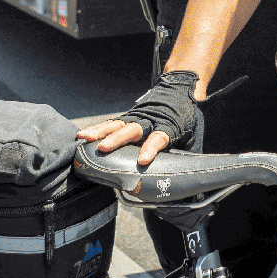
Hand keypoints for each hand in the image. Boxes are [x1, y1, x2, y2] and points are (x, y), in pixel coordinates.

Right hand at [77, 70, 201, 166]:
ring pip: (117, 124)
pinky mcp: (128, 118)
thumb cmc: (187, 119)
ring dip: (100, 132)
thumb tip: (191, 187)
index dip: (151, 148)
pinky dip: (97, 129)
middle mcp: (150, 121)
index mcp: (169, 126)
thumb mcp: (194, 137)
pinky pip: (111, 124)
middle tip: (103, 148)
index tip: (143, 160)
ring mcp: (137, 118)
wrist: (179, 90)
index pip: (159, 137)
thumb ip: (191, 158)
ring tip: (83, 138)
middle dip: (117, 140)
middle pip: (133, 129)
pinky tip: (82, 135)